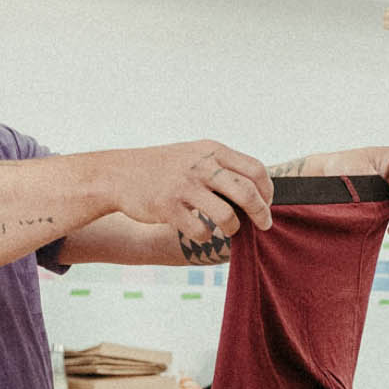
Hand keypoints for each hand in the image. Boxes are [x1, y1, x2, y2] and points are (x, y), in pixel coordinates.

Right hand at [111, 140, 273, 264]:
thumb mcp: (194, 155)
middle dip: (261, 213)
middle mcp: (202, 166)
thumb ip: (222, 166)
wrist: (120, 174)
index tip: (267, 203)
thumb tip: (255, 189)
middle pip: (247, 193)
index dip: (267, 190)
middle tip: (265, 225)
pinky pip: (201, 231)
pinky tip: (200, 232)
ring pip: (227, 216)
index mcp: (212, 151)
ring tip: (230, 230)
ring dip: (234, 228)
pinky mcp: (170, 208)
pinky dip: (206, 237)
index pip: (255, 170)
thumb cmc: (163, 168)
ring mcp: (185, 187)